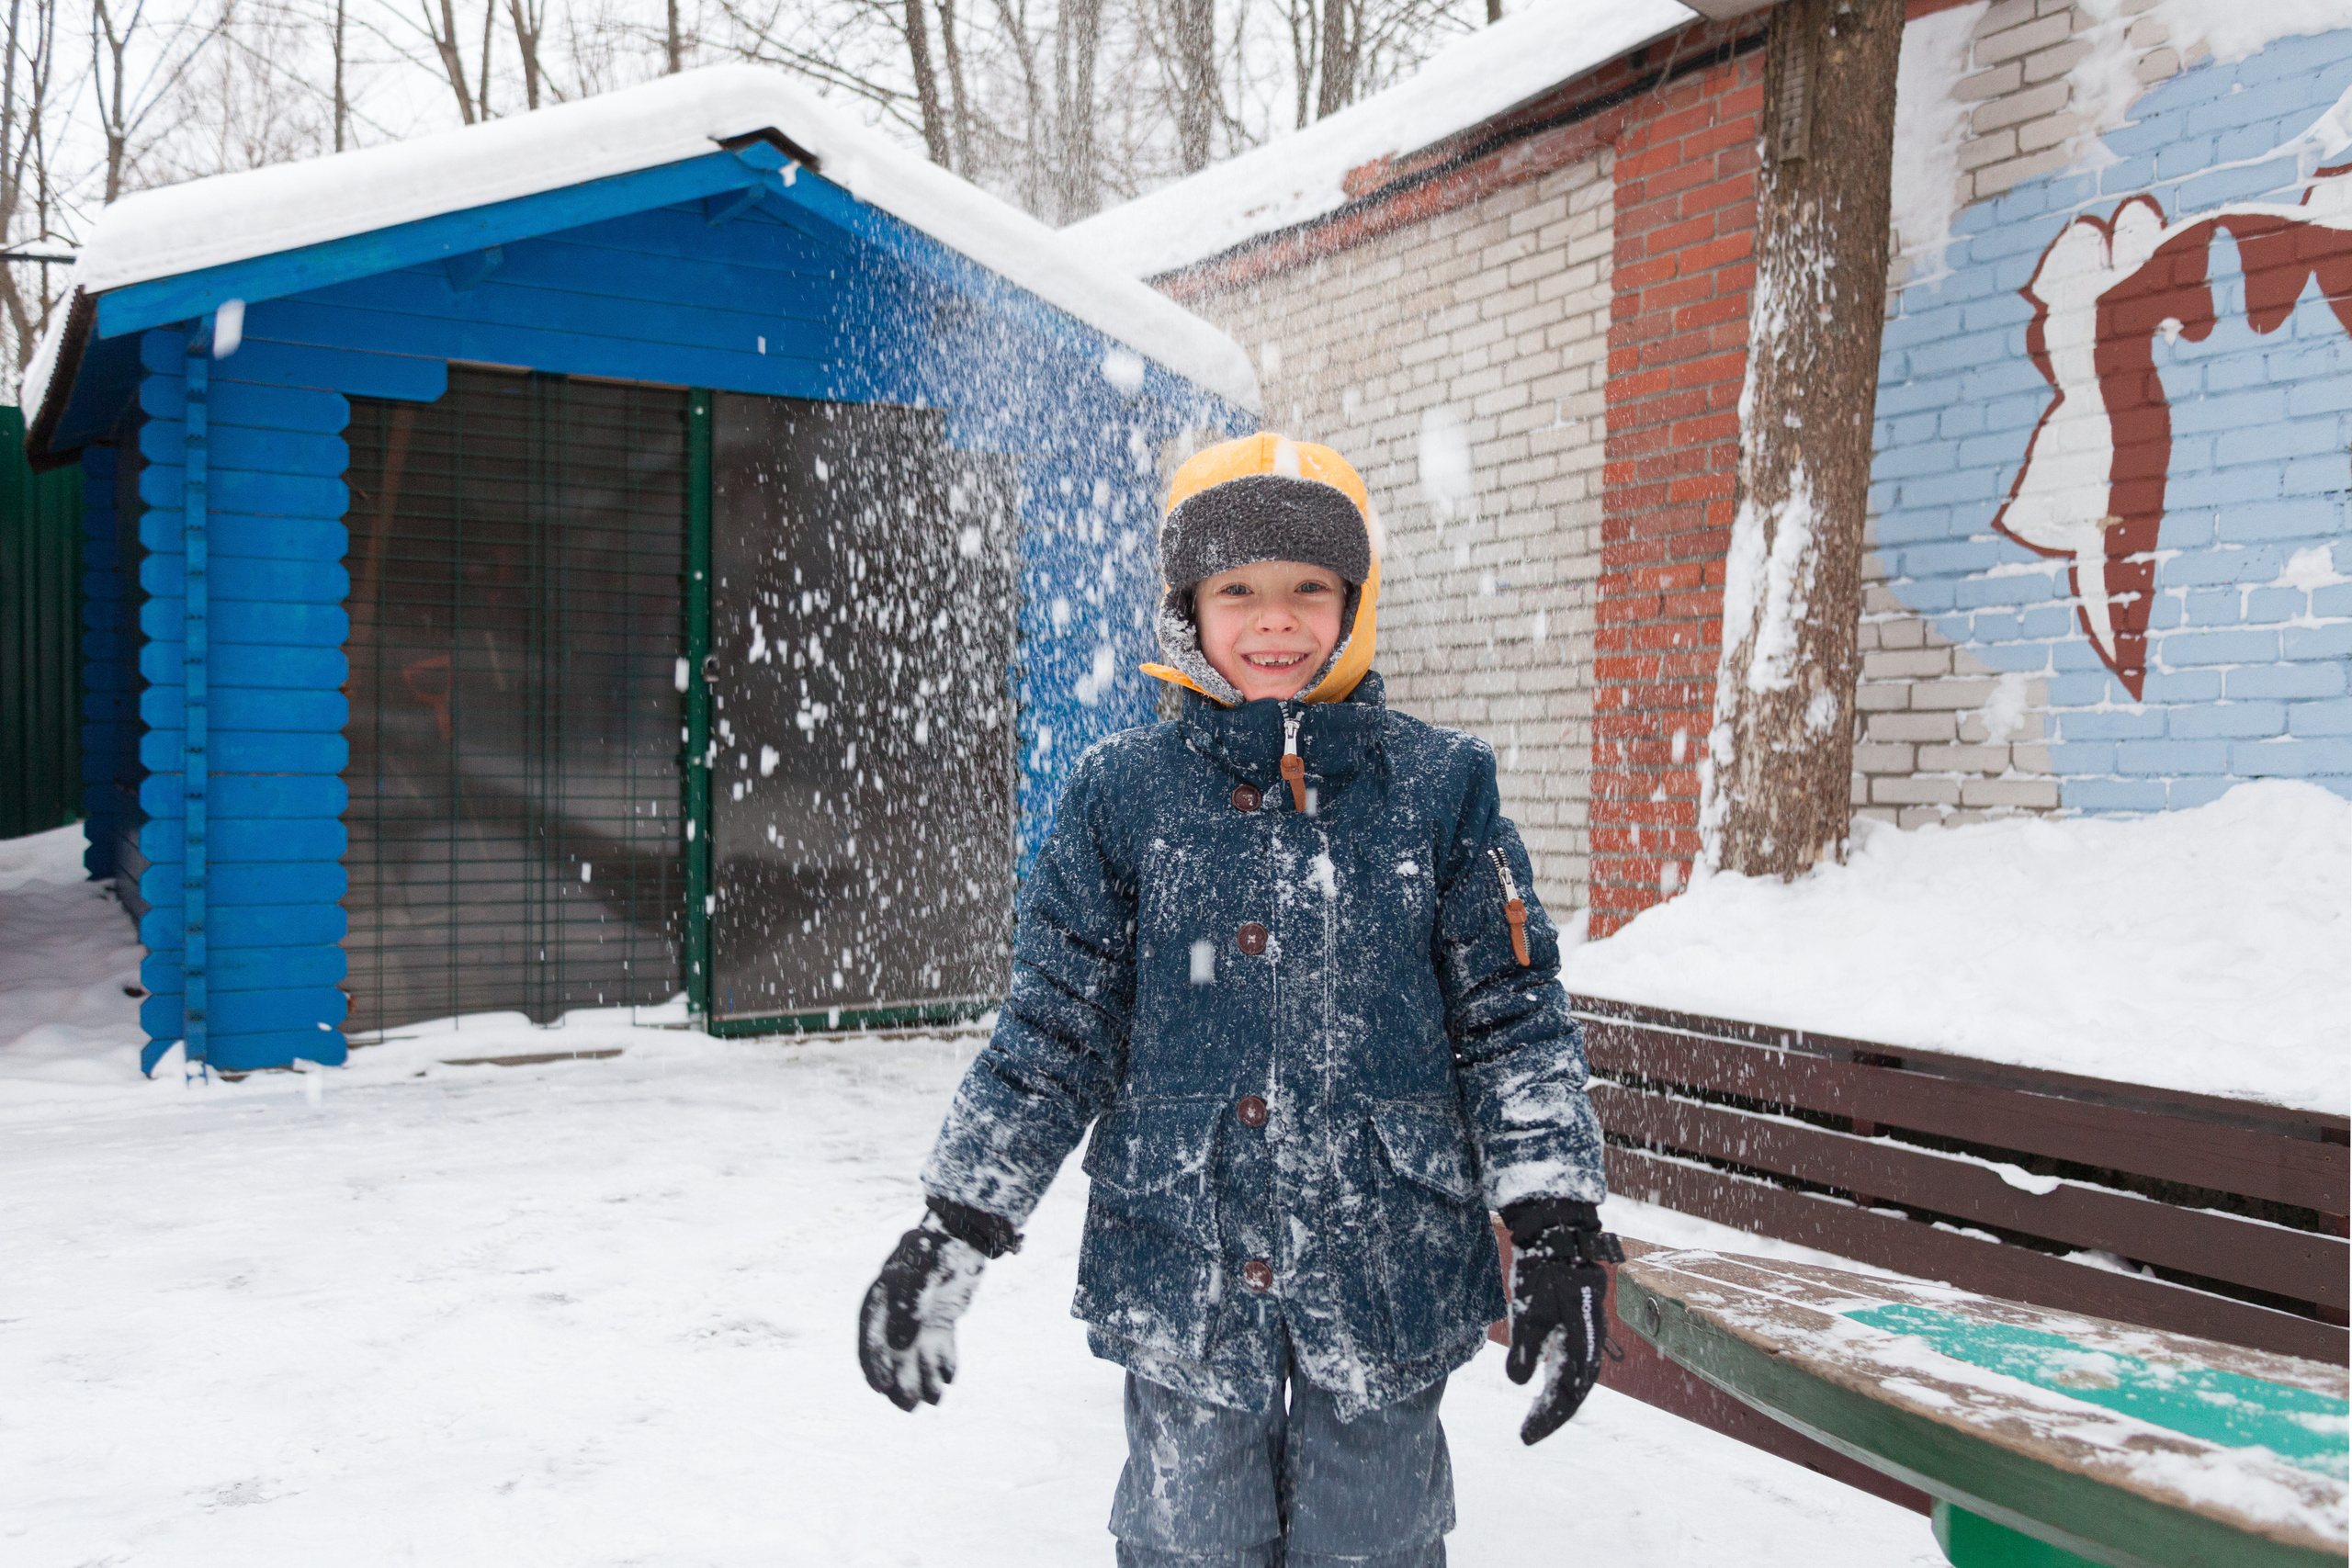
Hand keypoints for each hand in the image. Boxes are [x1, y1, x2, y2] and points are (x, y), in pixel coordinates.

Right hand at [857, 1199, 1017, 1410]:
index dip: (873, 1362)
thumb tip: (900, 1343)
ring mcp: (921, 1313)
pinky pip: (939, 1348)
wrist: (971, 1229)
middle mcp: (898, 1308)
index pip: (870, 1333)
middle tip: (910, 1407)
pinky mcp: (942, 1318)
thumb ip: (914, 1301)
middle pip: (892, 1352)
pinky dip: (943, 1364)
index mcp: (884, 1292)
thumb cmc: (945, 1242)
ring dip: (922, 1379)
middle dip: (899, 1381)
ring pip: (916, 1354)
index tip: (881, 1387)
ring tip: (934, 1400)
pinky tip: (950, 1379)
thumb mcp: (930, 1266)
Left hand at [1501, 1198, 1622, 1444]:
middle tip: (1527, 1435)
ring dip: (1555, 1399)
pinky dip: (1556, 1378)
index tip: (1527, 1436)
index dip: (1550, 1417)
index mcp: (1583, 1340)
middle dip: (1552, 1414)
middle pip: (1574, 1389)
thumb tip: (1520, 1383)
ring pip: (1574, 1376)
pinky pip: (1570, 1359)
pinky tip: (1541, 1386)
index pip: (1570, 1391)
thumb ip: (1526, 1347)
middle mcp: (1589, 1341)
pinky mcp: (1575, 1323)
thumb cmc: (1544, 1269)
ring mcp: (1585, 1332)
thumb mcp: (1529, 1308)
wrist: (1558, 1234)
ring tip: (1534, 1418)